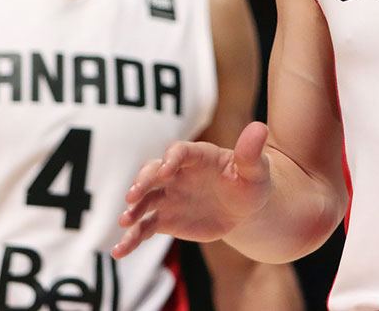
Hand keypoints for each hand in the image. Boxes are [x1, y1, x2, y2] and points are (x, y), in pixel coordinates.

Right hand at [112, 121, 271, 258]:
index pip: (179, 152)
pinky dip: (131, 239)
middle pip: (153, 173)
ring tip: (124, 223)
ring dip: (132, 211)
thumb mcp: (256, 170)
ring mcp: (168, 196)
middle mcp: (177, 174)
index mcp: (198, 157)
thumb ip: (251, 152)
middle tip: (132, 197)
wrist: (244, 209)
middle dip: (142, 183)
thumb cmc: (251, 183)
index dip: (171, 159)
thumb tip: (258, 127)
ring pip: (144, 201)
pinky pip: (144, 228)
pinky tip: (120, 252)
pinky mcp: (165, 219)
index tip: (166, 171)